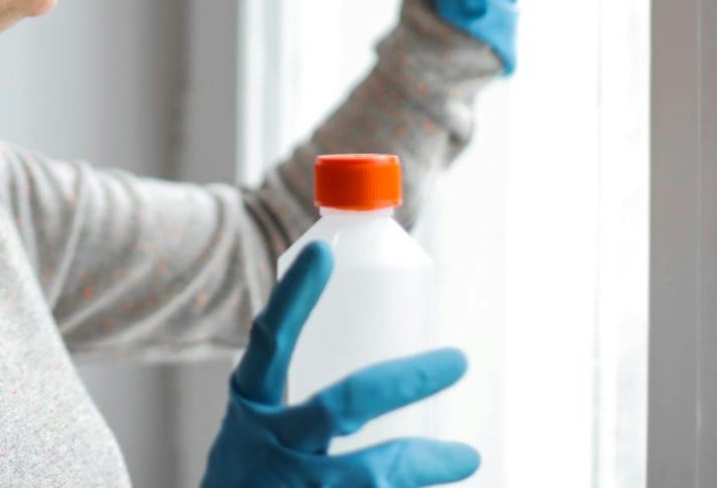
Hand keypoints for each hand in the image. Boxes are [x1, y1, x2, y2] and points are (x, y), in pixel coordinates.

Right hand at [201, 241, 479, 486]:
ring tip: (466, 455)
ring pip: (371, 473)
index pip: (269, 340)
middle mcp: (270, 444)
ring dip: (423, 463)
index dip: (294, 296)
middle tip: (457, 360)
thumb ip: (300, 403)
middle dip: (404, 380)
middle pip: (343, 404)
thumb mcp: (255, 429)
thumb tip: (379, 371)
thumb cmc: (251, 478)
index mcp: (251, 404)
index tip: (322, 251)